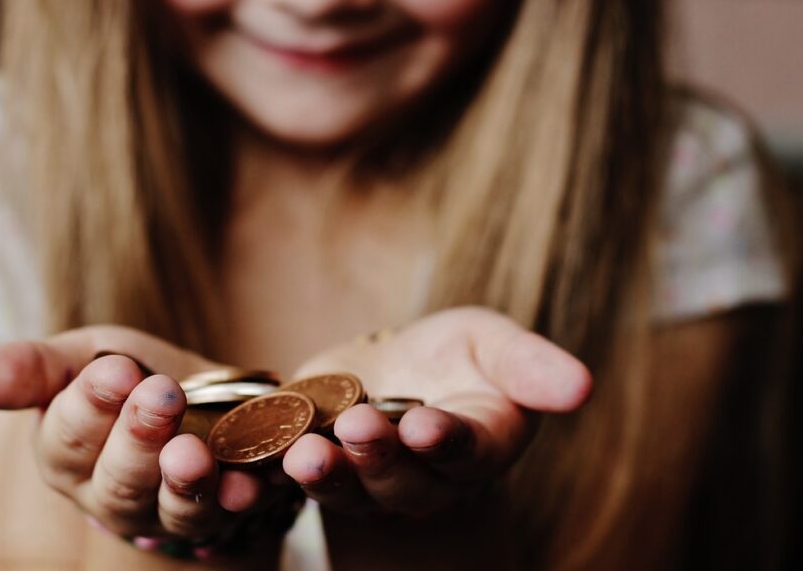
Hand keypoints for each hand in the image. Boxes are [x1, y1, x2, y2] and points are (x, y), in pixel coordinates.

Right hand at [0, 325, 276, 542]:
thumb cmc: (125, 376)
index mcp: (67, 454)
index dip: (90, 404)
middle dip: (138, 436)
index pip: (68, 437)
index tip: (117, 368)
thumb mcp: (78, 358)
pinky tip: (249, 479)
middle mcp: (111, 494)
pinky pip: (229, 512)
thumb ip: (28, 370)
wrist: (198, 401)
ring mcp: (166, 509)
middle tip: (161, 393)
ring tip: (194, 450)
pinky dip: (239, 496)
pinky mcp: (221, 510)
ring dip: (184, 479)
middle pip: (118, 477)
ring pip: (171, 506)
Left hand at [282, 307, 591, 515]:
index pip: (468, 450)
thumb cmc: (452, 354)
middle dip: (382, 457)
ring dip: (328, 474)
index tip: (427, 424)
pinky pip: (294, 480)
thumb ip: (531, 366)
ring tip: (304, 452)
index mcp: (477, 444)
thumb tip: (584, 386)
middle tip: (362, 430)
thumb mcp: (491, 342)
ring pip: (350, 489)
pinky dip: (272, 473)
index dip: (448, 441)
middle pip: (405, 479)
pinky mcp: (316, 470)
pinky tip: (248, 458)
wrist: (390, 369)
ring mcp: (367, 483)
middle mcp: (425, 477)